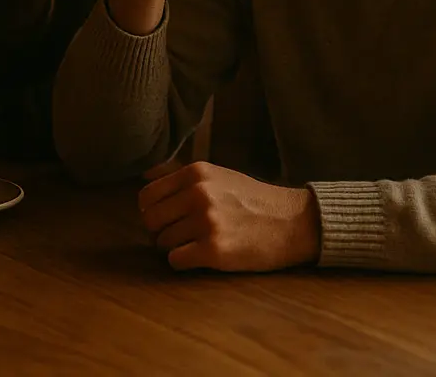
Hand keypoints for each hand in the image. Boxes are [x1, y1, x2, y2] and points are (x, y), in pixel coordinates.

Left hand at [138, 161, 319, 271]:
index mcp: (196, 173)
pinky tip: (199, 257)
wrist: (292, 222)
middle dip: (158, 232)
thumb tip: (144, 174)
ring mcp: (206, 222)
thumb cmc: (252, 200)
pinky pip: (175, 260)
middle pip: (150, 221)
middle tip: (176, 237)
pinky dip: (182, 262)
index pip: (147, 195)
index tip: (164, 220)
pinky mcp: (214, 250)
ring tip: (195, 245)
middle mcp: (198, 194)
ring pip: (162, 242)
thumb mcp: (218, 175)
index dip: (150, 212)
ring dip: (173, 248)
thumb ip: (182, 176)